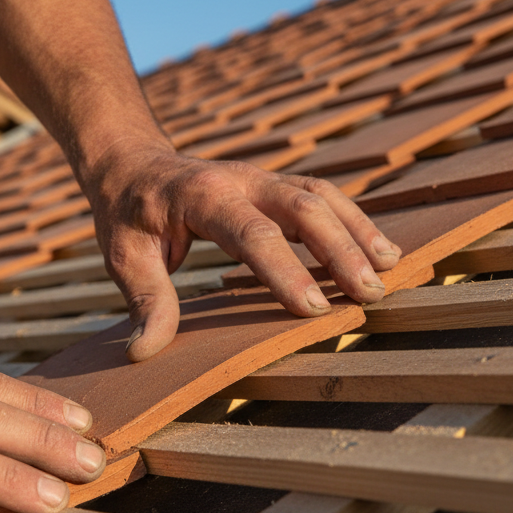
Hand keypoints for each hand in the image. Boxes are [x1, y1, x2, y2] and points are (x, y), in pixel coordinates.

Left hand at [85, 143, 401, 361]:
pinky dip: (353, 220)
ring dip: (357, 230)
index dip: (284, 271)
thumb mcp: (122, 254)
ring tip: (390, 268)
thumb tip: (145, 351)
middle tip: (369, 293)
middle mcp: (239, 180)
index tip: (313, 307)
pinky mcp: (275, 184)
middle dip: (339, 249)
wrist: (132, 161)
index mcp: (201, 196)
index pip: (252, 234)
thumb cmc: (126, 212)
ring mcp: (261, 178)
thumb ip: (145, 299)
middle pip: (301, 208)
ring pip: (320, 196)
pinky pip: (321, 196)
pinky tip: (378, 250)